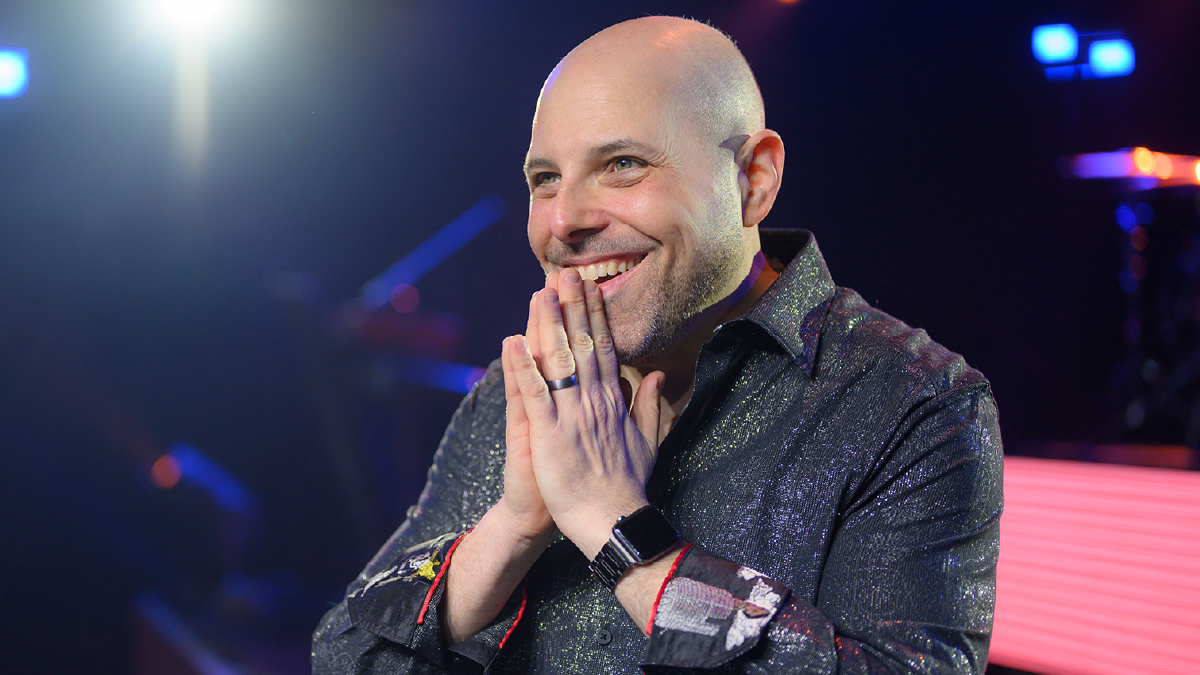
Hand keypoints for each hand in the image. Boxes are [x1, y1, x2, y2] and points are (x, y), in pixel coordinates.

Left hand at [503, 269, 667, 558]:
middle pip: (582, 345)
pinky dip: (522, 366)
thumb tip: (657, 377)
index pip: (603, 349)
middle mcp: (593, 402)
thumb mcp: (646, 441)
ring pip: (558, 361)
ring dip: (548, 325)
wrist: (614, 521)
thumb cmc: (626, 486)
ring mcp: (571, 416)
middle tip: (565, 274)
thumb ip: (648, 405)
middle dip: (572, 308)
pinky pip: (534, 394)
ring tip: (540, 292)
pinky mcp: (549, 433)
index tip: (588, 289)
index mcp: (612, 402)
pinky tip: (513, 340)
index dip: (594, 316)